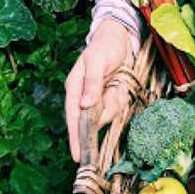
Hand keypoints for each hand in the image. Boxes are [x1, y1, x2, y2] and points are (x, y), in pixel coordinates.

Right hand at [65, 20, 131, 161]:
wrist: (118, 38)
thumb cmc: (104, 47)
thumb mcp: (97, 62)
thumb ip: (91, 84)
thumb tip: (84, 105)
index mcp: (74, 88)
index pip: (73, 118)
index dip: (76, 137)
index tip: (78, 155)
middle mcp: (83, 96)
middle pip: (95, 118)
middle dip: (107, 109)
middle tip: (115, 90)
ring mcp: (97, 97)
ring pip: (108, 113)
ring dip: (116, 100)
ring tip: (118, 82)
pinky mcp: (109, 97)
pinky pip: (117, 106)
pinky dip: (121, 96)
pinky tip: (121, 84)